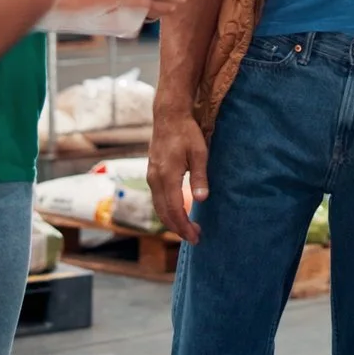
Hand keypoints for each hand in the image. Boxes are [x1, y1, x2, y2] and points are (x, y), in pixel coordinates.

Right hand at [147, 106, 208, 242]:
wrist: (168, 116)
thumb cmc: (186, 133)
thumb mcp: (199, 153)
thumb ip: (199, 177)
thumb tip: (202, 200)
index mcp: (167, 176)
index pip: (174, 210)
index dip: (184, 226)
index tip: (196, 237)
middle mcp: (155, 179)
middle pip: (164, 213)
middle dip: (178, 228)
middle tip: (194, 238)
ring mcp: (151, 177)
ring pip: (159, 207)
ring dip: (172, 221)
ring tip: (187, 229)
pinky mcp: (152, 174)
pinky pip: (157, 199)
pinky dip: (167, 211)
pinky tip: (178, 213)